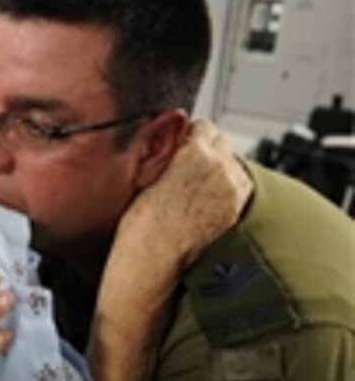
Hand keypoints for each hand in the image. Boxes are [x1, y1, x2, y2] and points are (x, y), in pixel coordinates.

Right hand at [117, 119, 252, 273]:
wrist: (153, 254)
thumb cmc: (142, 220)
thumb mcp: (148, 173)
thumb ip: (169, 152)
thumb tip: (176, 143)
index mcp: (194, 151)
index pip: (204, 126)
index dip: (191, 134)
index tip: (184, 141)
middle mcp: (219, 166)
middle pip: (221, 141)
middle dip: (207, 148)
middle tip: (190, 162)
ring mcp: (232, 188)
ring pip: (233, 162)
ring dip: (219, 166)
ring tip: (199, 181)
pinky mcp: (236, 208)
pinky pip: (239, 184)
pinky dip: (228, 185)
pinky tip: (209, 195)